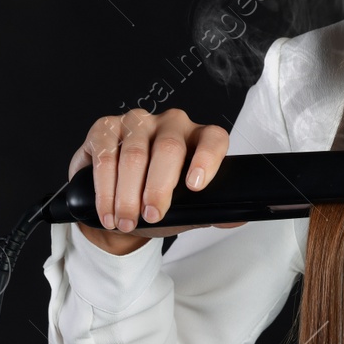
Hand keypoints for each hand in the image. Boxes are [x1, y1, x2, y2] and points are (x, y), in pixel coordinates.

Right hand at [66, 107, 246, 255]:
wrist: (120, 203)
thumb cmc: (158, 198)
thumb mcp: (188, 207)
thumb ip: (212, 211)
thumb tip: (238, 219)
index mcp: (199, 138)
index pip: (213, 139)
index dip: (207, 160)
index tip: (196, 186)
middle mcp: (171, 124)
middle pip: (169, 148)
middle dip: (158, 187)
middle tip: (152, 215)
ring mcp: (138, 122)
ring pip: (134, 155)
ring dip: (127, 194)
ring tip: (125, 221)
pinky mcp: (106, 128)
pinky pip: (106, 156)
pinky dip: (105, 189)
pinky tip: (107, 210)